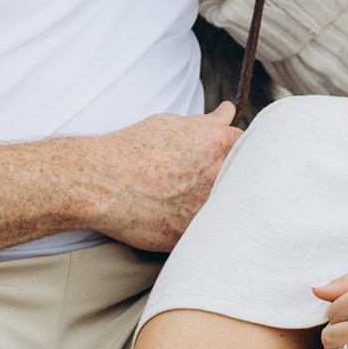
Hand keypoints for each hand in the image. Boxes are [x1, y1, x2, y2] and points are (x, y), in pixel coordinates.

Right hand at [78, 105, 240, 252]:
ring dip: (214, 202)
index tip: (219, 155)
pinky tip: (176, 217)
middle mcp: (217, 175)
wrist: (101, 183)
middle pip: (242, 176)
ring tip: (186, 198)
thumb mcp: (171, 124)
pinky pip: (204, 231)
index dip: (233, 149)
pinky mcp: (190, 235)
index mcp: (217, 143)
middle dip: (228, 176)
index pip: (246, 145)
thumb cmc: (132, 149)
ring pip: (225, 206)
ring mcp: (206, 208)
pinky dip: (196, 225)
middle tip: (202, 178)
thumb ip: (207, 121)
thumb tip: (228, 113)